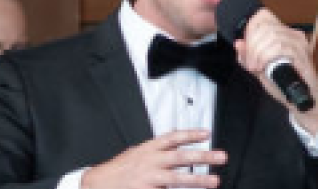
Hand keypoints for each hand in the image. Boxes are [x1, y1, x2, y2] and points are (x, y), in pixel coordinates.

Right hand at [85, 130, 223, 188]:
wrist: (96, 184)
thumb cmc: (119, 169)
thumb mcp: (137, 152)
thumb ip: (156, 150)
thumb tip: (177, 145)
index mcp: (147, 149)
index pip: (172, 138)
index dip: (190, 134)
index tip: (207, 133)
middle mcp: (149, 162)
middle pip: (180, 157)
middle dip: (203, 156)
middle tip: (221, 157)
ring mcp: (147, 179)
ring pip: (177, 179)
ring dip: (198, 180)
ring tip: (214, 181)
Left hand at [232, 7, 317, 125]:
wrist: (303, 102)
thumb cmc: (285, 86)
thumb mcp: (260, 69)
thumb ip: (249, 56)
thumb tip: (238, 43)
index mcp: (285, 35)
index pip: (264, 19)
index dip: (249, 30)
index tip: (244, 49)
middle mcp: (294, 36)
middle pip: (266, 28)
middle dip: (252, 45)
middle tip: (249, 62)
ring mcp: (300, 45)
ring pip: (272, 36)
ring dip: (258, 52)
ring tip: (254, 67)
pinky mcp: (303, 55)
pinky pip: (281, 48)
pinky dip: (267, 57)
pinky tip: (262, 67)